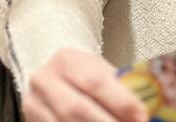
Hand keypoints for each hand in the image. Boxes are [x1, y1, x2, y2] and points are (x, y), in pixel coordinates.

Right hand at [23, 48, 148, 121]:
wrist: (54, 81)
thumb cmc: (85, 77)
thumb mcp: (101, 73)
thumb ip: (119, 88)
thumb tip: (143, 110)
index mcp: (66, 60)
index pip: (96, 81)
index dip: (121, 102)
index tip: (141, 115)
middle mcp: (44, 80)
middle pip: (77, 108)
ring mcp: (33, 104)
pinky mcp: (31, 121)